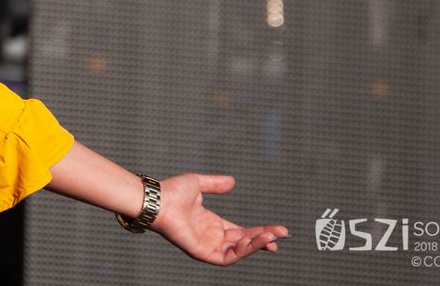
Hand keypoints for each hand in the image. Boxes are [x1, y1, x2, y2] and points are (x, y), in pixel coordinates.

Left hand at [149, 174, 287, 265]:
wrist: (157, 199)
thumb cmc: (171, 191)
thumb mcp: (199, 184)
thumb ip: (216, 184)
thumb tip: (233, 181)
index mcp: (211, 223)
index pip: (240, 231)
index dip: (259, 231)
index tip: (278, 229)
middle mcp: (211, 236)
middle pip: (243, 242)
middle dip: (264, 239)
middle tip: (283, 234)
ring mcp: (206, 246)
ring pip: (238, 251)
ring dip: (256, 245)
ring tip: (271, 237)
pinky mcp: (201, 253)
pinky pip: (226, 257)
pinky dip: (241, 251)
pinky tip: (253, 240)